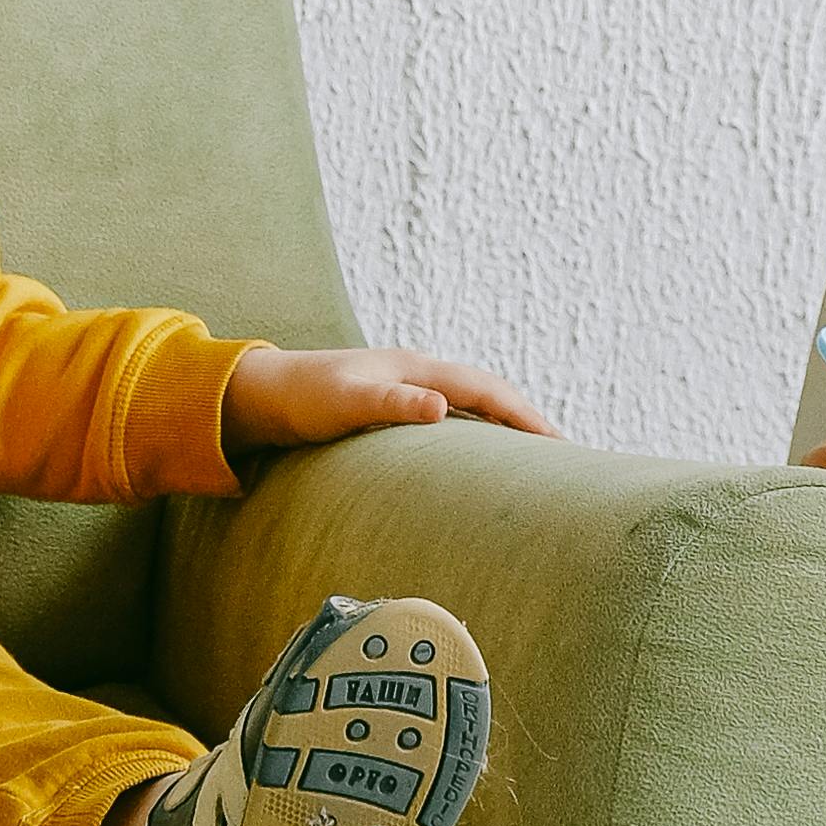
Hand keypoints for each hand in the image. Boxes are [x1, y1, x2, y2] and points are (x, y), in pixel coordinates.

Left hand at [222, 344, 555, 453]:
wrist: (262, 393)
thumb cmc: (302, 398)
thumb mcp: (346, 402)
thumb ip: (391, 403)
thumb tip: (442, 408)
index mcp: (417, 368)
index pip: (486, 389)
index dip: (523, 415)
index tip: (558, 444)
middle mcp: (419, 373)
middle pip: (488, 393)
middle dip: (526, 420)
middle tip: (564, 455)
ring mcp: (408, 387)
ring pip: (473, 402)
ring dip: (505, 424)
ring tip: (534, 457)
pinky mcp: (396, 404)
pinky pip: (453, 415)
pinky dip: (478, 430)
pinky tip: (479, 456)